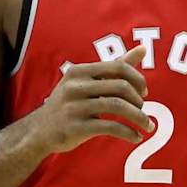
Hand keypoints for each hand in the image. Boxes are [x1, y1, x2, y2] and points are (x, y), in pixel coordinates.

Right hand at [37, 45, 153, 153]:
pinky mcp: (76, 128)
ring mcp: (75, 107)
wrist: (39, 131)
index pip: (118, 67)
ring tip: (147, 126)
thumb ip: (115, 67)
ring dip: (139, 117)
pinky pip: (111, 127)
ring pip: (118, 107)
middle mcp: (76, 86)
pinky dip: (128, 133)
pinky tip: (135, 137)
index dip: (137, 79)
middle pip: (121, 87)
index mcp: (79, 71)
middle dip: (138, 100)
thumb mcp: (87, 82)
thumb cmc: (70, 103)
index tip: (144, 92)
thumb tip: (143, 49)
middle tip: (142, 110)